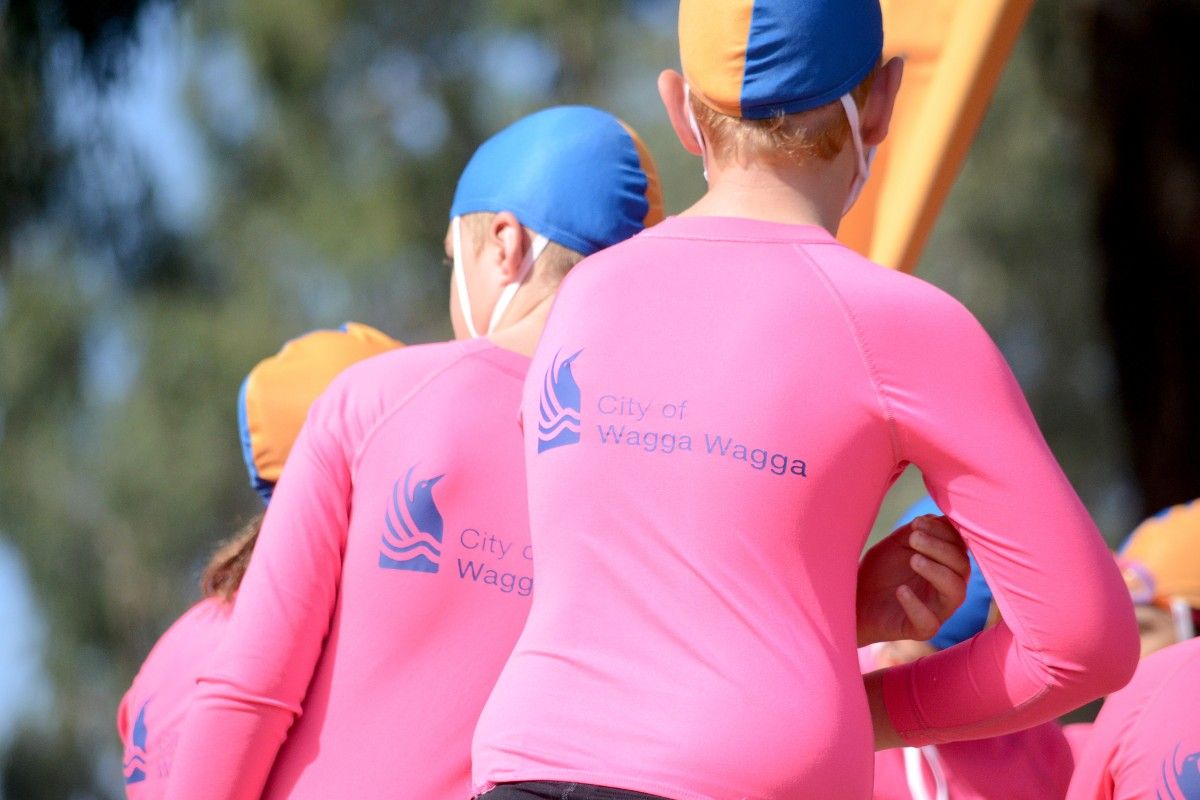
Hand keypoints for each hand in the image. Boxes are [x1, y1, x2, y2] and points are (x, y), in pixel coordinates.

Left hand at [856, 514, 969, 645]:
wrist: (854, 599)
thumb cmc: (880, 570)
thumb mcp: (897, 545)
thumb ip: (917, 532)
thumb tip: (937, 518)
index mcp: (946, 564)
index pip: (959, 546)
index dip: (944, 531)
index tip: (917, 523)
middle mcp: (947, 587)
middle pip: (962, 567)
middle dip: (940, 548)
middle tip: (914, 537)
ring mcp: (937, 609)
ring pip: (956, 592)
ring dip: (937, 572)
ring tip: (913, 559)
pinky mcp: (919, 629)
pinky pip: (929, 622)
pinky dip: (917, 605)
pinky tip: (901, 590)